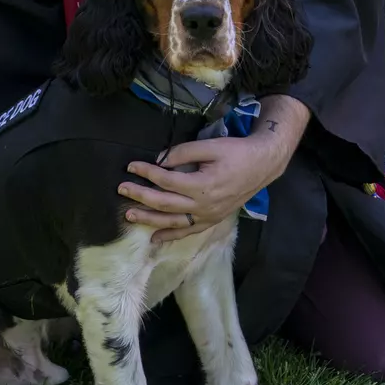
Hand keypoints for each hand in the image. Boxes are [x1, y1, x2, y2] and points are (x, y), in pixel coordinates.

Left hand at [120, 96, 309, 242]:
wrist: (263, 165)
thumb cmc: (237, 152)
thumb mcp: (210, 146)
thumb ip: (182, 152)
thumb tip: (159, 160)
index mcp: (202, 185)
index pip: (166, 180)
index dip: (146, 172)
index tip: (131, 166)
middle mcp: (203, 205)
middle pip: (164, 203)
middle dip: (140, 196)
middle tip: (122, 189)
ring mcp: (208, 216)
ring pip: (172, 222)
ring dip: (149, 219)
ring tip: (129, 215)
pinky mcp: (212, 220)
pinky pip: (188, 231)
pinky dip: (170, 236)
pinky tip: (154, 238)